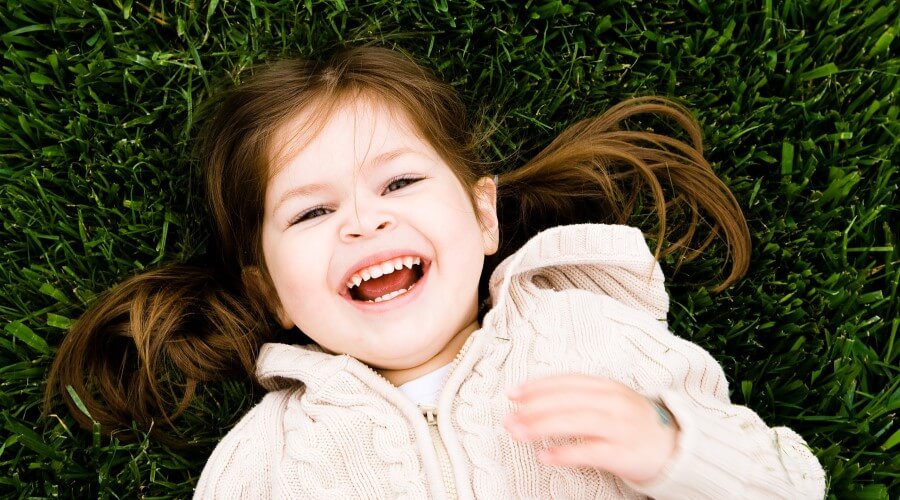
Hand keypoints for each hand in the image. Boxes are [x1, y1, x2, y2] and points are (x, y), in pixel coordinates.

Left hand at [503, 374, 678, 483]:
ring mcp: (620, 427)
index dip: (538, 386)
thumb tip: (535, 400)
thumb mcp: (611, 401)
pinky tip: (544, 457)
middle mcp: (614, 402)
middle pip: (566, 400)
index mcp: (608, 386)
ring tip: (517, 433)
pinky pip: (590, 452)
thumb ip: (580, 397)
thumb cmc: (633, 424)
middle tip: (508, 417)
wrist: (675, 448)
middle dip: (533, 408)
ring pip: (574, 422)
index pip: (566, 381)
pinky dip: (564, 453)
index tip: (513, 394)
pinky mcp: (624, 453)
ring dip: (541, 427)